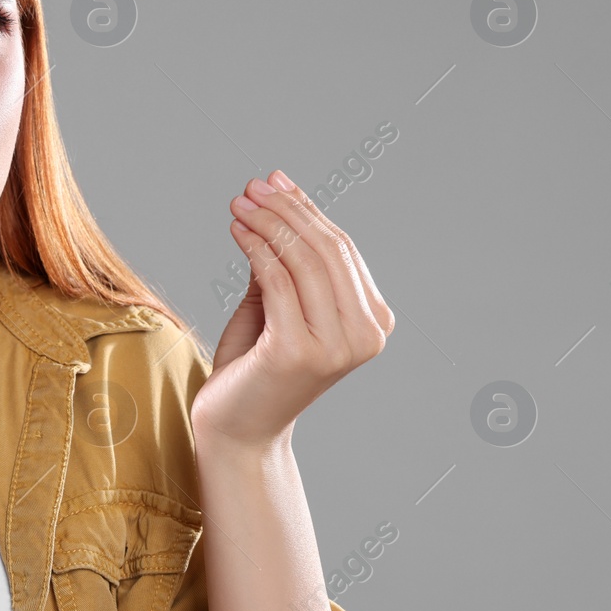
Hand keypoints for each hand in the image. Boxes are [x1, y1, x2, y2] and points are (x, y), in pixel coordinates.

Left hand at [190, 170, 394, 448]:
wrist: (237, 429)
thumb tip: (275, 195)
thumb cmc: (253, 367)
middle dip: (286, 211)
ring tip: (239, 204)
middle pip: (326, 251)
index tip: (273, 180)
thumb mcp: (275, 305)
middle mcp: (366, 335)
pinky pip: (278, 282)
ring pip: (303, 262)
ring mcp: (337, 346)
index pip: (342, 250)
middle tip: (252, 187)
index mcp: (373, 323)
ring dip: (268, 224)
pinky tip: (237, 230)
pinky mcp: (299, 352)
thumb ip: (284, 260)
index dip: (306, 210)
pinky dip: (256, 248)